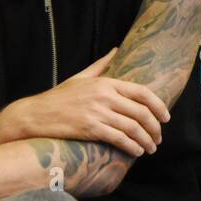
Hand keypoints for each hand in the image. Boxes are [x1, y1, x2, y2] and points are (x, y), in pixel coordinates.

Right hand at [0, 47, 168, 155]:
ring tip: (150, 148)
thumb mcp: (81, 77)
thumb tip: (117, 49)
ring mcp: (98, 112)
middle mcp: (105, 96)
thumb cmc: (59, 97)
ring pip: (133, 128)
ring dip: (146, 141)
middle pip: (142, 112)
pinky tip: (135, 152)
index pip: (143, 92)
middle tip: (158, 138)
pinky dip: (131, 147)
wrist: (35, 115)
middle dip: (155, 128)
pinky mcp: (90, 128)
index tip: (166, 118)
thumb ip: (101, 64)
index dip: (159, 106)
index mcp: (106, 82)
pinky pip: (119, 139)